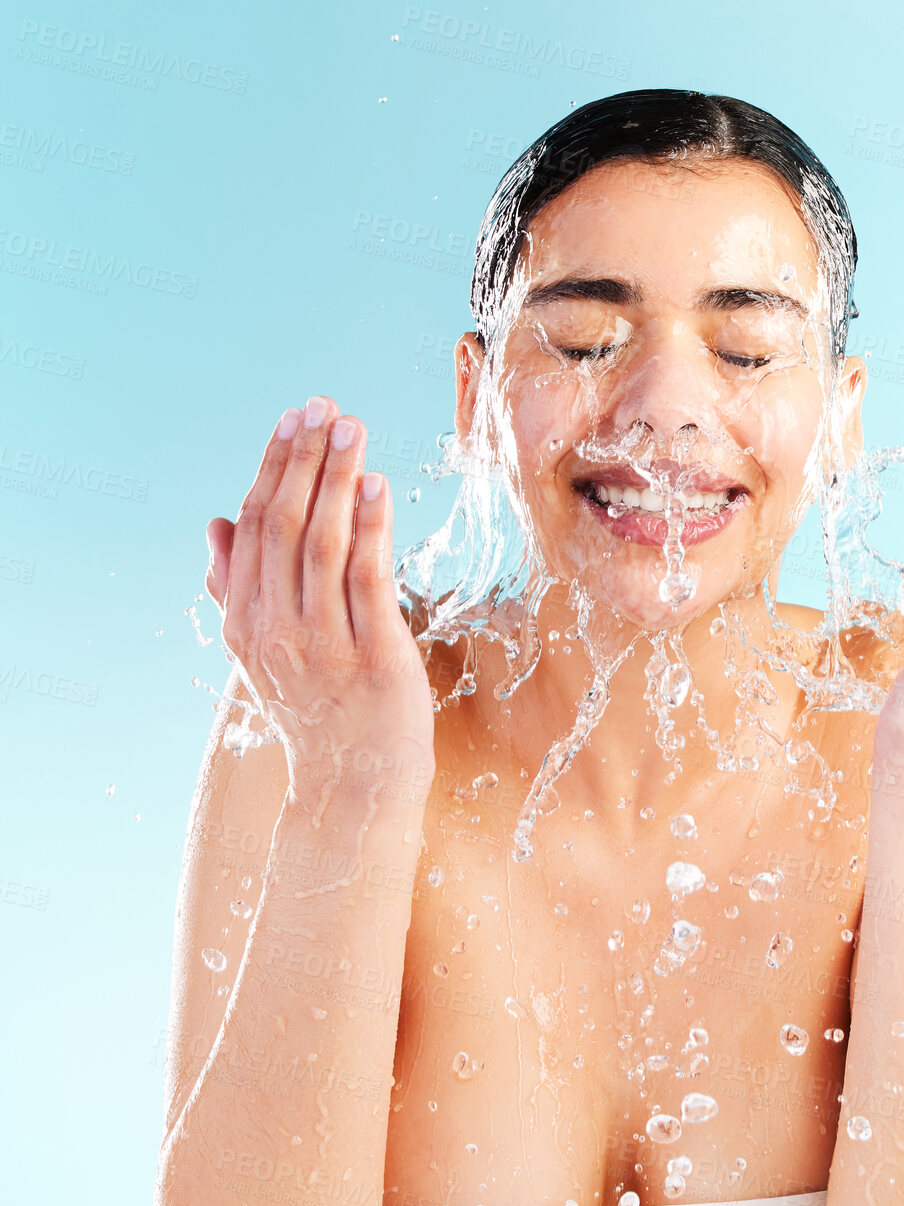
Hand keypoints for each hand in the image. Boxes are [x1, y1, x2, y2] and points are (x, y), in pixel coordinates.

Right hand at [204, 397, 435, 781]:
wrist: (352, 785)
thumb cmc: (316, 713)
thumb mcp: (262, 654)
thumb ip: (237, 590)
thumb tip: (213, 527)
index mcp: (245, 623)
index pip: (251, 528)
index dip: (272, 469)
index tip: (292, 420)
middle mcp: (276, 629)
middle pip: (282, 525)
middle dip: (302, 460)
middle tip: (323, 407)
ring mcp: (324, 645)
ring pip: (322, 543)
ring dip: (336, 479)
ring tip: (351, 428)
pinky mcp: (374, 656)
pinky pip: (367, 580)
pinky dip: (370, 528)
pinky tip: (376, 486)